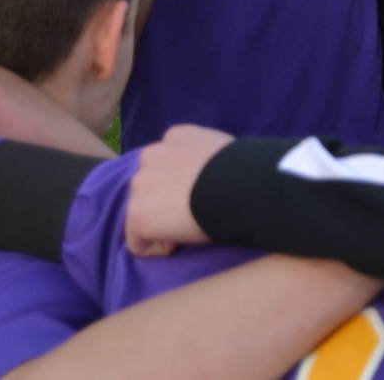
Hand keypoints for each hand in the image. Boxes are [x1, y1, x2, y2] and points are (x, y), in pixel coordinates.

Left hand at [126, 124, 231, 255]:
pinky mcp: (137, 212)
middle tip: (194, 212)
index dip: (182, 183)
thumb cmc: (247, 171)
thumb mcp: (225, 151)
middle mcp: (152, 153)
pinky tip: (179, 243)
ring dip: (160, 221)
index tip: (202, 195)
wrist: (241, 186)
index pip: (166, 161)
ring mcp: (140, 182)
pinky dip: (157, 248)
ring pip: (141, 210)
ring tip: (188, 227)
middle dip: (164, 201)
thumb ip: (207, 159)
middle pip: (148, 184)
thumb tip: (212, 178)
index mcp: (177, 136)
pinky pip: (138, 241)